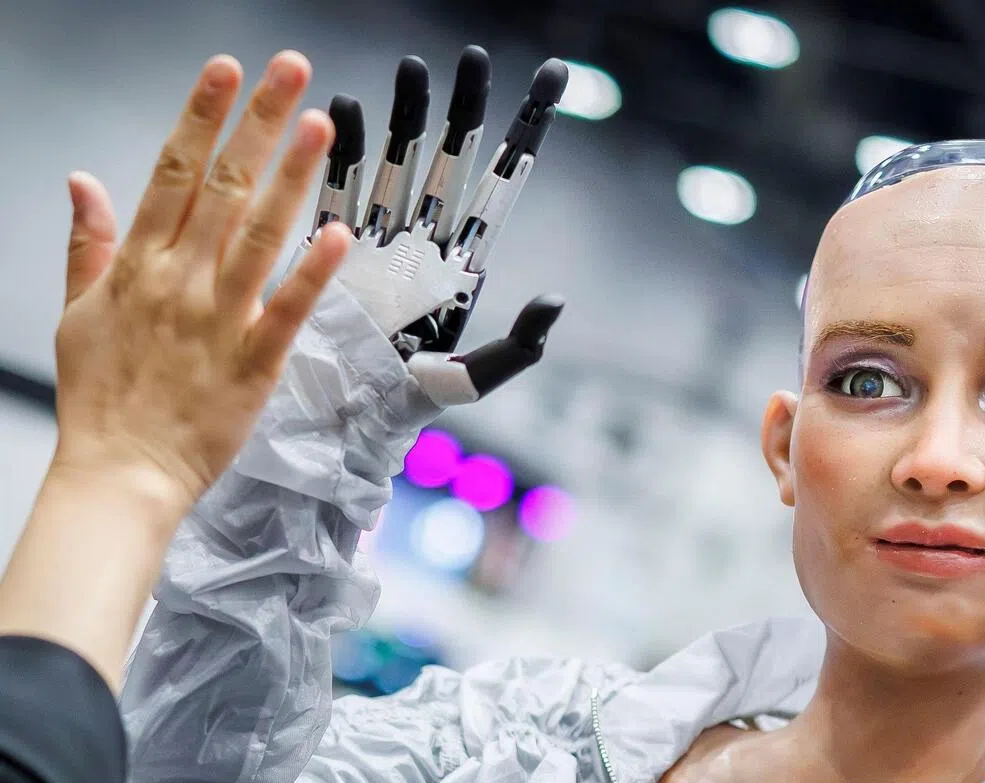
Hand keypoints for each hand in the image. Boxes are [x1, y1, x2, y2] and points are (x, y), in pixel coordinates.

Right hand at [52, 51, 351, 525]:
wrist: (121, 472)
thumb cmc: (103, 400)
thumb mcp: (77, 314)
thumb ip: (86, 245)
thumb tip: (83, 183)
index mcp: (138, 266)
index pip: (173, 173)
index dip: (201, 117)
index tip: (226, 71)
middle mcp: (180, 281)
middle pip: (224, 187)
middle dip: (257, 124)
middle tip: (290, 70)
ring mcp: (219, 320)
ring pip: (259, 235)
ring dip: (290, 176)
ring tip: (318, 125)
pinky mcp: (253, 363)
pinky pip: (287, 310)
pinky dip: (312, 272)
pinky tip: (337, 233)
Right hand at [310, 48, 567, 406]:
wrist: (336, 422)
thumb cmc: (402, 408)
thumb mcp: (467, 383)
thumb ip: (515, 348)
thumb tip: (553, 301)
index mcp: (461, 267)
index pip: (500, 189)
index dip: (525, 135)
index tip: (552, 81)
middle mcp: (424, 245)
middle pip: (450, 162)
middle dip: (464, 110)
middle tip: (473, 58)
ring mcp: (377, 241)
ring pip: (396, 161)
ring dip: (405, 116)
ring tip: (411, 69)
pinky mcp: (331, 247)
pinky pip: (339, 186)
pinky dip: (344, 150)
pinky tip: (348, 110)